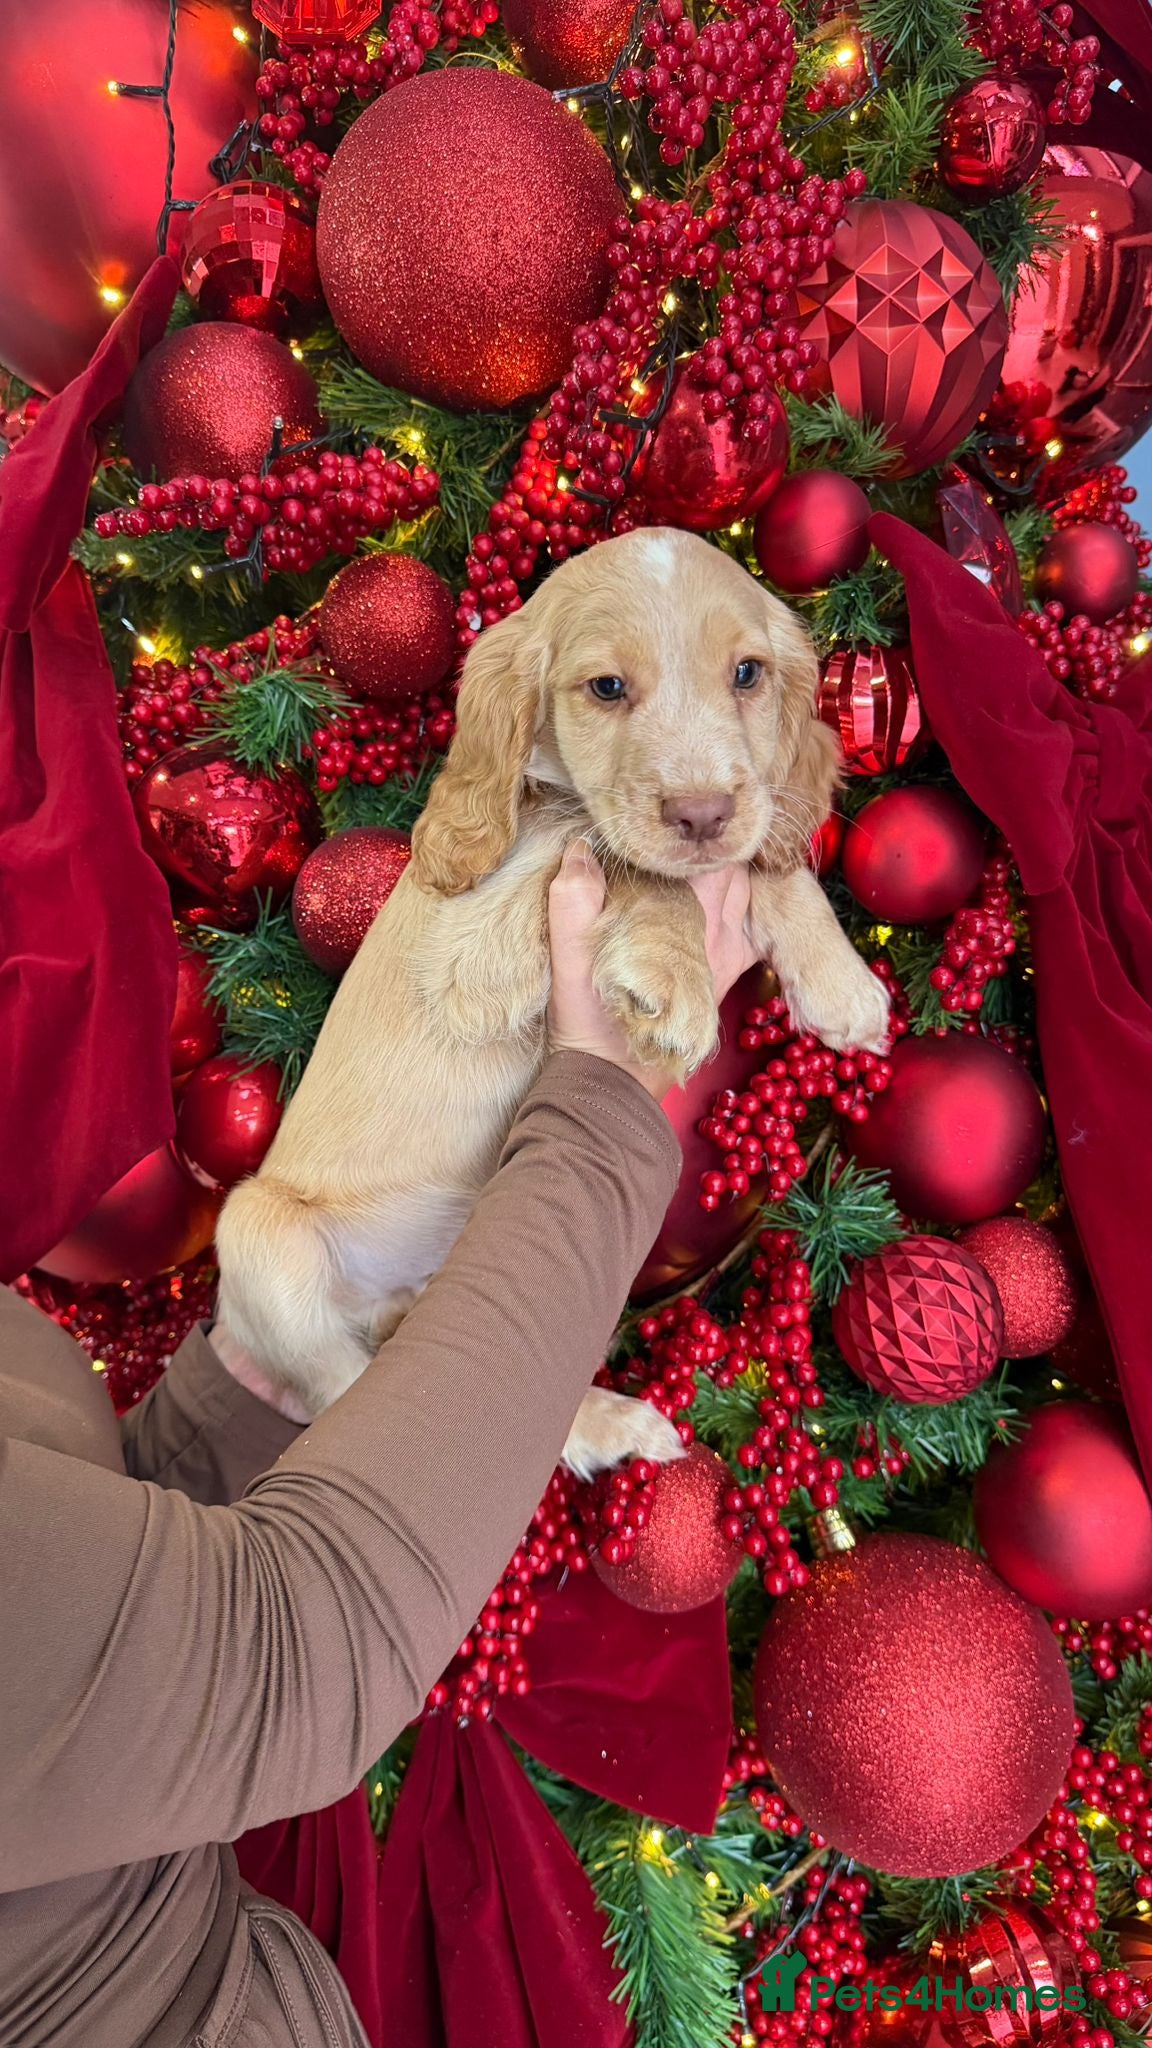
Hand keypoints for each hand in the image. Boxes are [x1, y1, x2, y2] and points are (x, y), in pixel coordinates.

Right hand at [546, 841, 757, 1098]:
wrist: (611, 1082)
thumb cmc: (589, 1020)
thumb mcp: (569, 961)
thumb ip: (573, 902)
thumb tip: (581, 850)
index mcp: (693, 925)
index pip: (718, 861)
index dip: (697, 837)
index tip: (668, 826)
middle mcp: (722, 939)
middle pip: (737, 873)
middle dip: (713, 853)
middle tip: (676, 842)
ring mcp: (728, 959)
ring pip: (747, 899)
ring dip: (726, 878)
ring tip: (691, 865)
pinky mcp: (724, 978)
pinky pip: (748, 931)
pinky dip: (737, 910)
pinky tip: (707, 903)